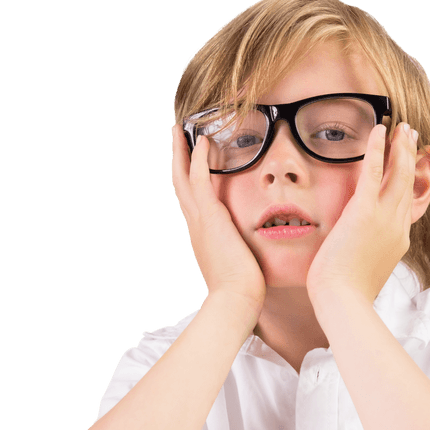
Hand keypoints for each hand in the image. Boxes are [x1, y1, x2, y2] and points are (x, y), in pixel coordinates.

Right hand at [170, 127, 266, 316]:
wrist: (236, 300)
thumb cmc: (243, 290)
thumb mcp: (240, 265)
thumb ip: (243, 252)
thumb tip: (254, 253)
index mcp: (202, 235)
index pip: (192, 200)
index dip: (188, 179)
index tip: (189, 162)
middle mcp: (195, 225)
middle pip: (179, 184)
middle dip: (177, 159)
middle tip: (175, 136)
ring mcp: (199, 220)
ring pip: (182, 178)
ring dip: (181, 152)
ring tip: (181, 129)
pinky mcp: (209, 217)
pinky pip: (199, 180)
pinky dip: (198, 159)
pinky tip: (203, 140)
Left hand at [306, 121, 418, 304]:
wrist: (343, 301)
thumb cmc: (345, 294)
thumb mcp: (364, 271)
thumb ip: (367, 255)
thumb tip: (358, 252)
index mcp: (397, 241)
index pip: (406, 205)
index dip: (409, 182)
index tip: (410, 166)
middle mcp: (397, 227)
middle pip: (408, 184)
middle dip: (410, 158)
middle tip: (410, 136)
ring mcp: (384, 218)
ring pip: (398, 175)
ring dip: (400, 149)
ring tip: (401, 128)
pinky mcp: (365, 213)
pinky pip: (373, 173)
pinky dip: (378, 150)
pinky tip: (379, 131)